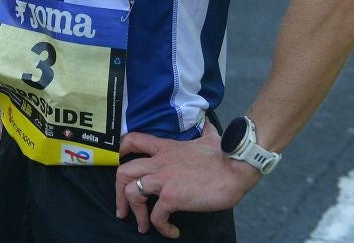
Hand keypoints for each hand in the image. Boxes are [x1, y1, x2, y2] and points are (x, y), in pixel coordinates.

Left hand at [114, 125, 256, 237]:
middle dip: (118, 193)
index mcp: (165, 147)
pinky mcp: (172, 197)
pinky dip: (160, 227)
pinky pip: (156, 216)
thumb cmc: (224, 155)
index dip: (120, 151)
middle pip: (123, 172)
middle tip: (123, 209)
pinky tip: (171, 231)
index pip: (132, 141)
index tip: (117, 163)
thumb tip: (208, 122)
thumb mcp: (209, 137)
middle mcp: (159, 162)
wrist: (236, 168)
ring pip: (131, 193)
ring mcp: (164, 180)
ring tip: (142, 226)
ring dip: (134, 212)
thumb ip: (204, 130)